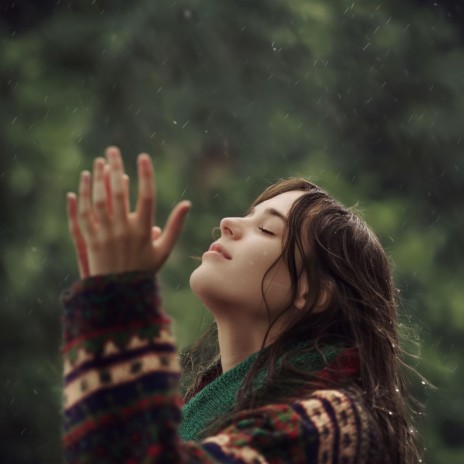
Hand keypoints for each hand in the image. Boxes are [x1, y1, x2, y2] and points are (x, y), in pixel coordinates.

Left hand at [66, 146, 190, 277]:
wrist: (119, 293)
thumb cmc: (145, 270)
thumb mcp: (163, 250)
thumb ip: (175, 226)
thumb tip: (187, 204)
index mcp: (143, 231)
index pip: (146, 196)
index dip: (146, 175)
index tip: (143, 156)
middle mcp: (124, 230)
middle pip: (119, 192)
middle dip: (116, 168)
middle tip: (113, 150)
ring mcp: (105, 235)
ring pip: (100, 200)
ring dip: (99, 178)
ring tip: (100, 160)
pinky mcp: (90, 240)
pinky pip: (85, 213)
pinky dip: (83, 195)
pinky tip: (84, 180)